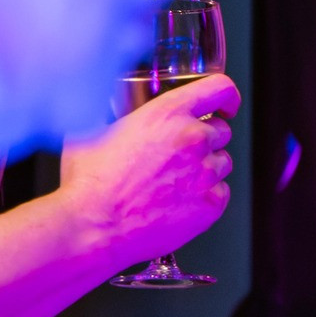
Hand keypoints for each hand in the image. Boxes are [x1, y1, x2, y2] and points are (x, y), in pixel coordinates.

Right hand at [59, 74, 239, 273]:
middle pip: (221, 131)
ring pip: (222, 163)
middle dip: (204, 141)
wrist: (92, 227)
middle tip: (177, 159)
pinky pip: (221, 192)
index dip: (227, 98)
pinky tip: (177, 203)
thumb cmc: (89, 184)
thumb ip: (119, 117)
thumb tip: (116, 115)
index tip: (225, 106)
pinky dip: (205, 197)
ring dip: (204, 169)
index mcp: (167, 114)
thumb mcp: (94, 131)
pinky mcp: (211, 202)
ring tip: (171, 184)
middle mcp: (193, 138)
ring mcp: (205, 171)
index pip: (219, 89)